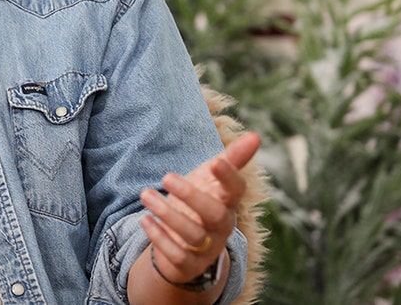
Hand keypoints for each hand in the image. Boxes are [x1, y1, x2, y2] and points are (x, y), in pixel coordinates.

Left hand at [138, 131, 260, 282]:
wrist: (184, 245)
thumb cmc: (200, 203)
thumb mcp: (211, 180)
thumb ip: (230, 160)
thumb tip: (256, 135)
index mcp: (227, 203)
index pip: (236, 191)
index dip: (229, 177)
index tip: (216, 162)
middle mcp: (221, 227)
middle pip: (215, 215)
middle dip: (192, 196)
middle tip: (167, 176)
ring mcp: (206, 248)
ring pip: (193, 235)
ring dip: (168, 214)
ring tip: (145, 194)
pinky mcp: (188, 265)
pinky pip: (177, 255)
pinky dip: (160, 238)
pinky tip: (144, 220)